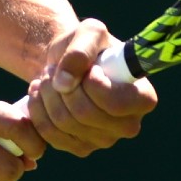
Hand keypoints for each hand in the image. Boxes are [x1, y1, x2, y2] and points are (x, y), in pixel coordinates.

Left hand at [25, 18, 157, 157]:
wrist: (67, 64)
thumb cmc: (86, 46)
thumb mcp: (88, 32)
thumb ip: (80, 50)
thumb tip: (64, 83)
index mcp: (142, 98)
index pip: (115, 103)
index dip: (92, 84)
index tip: (88, 68)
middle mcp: (128, 125)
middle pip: (85, 114)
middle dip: (61, 87)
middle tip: (54, 70)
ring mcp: (104, 140)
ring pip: (64, 123)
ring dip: (47, 95)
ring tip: (46, 78)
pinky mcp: (79, 148)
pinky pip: (49, 134)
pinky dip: (38, 109)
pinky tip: (39, 93)